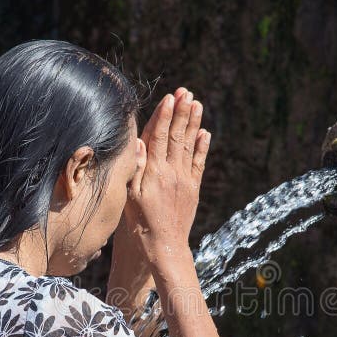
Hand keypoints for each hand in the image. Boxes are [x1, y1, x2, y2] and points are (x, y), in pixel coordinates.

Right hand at [125, 87, 210, 260]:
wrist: (164, 245)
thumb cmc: (140, 223)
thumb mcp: (130, 196)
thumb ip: (135, 167)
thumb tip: (139, 142)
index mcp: (154, 172)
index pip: (159, 137)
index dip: (164, 116)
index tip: (169, 98)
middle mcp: (172, 172)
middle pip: (177, 136)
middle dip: (181, 112)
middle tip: (186, 92)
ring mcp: (185, 180)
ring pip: (190, 145)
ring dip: (193, 123)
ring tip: (197, 104)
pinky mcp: (193, 188)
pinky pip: (199, 163)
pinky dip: (202, 147)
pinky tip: (205, 133)